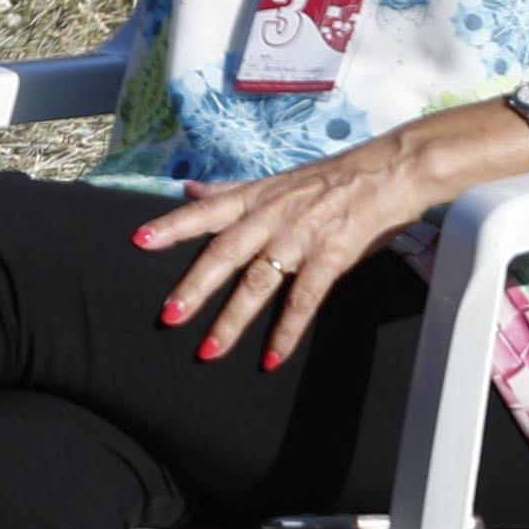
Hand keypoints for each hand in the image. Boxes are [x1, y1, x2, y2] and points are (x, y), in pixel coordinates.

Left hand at [133, 126, 479, 368]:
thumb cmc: (333, 179)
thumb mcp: (276, 181)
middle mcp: (270, 216)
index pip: (205, 210)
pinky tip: (272, 357)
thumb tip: (192, 190)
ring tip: (209, 350)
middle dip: (193, 286)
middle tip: (167, 318)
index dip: (171, 224)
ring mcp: (299, 237)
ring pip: (258, 282)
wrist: (390, 171)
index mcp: (255, 197)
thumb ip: (232, 192)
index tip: (138, 240)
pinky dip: (287, 330)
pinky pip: (304, 298)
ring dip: (232, 319)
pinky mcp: (331, 255)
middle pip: (223, 253)